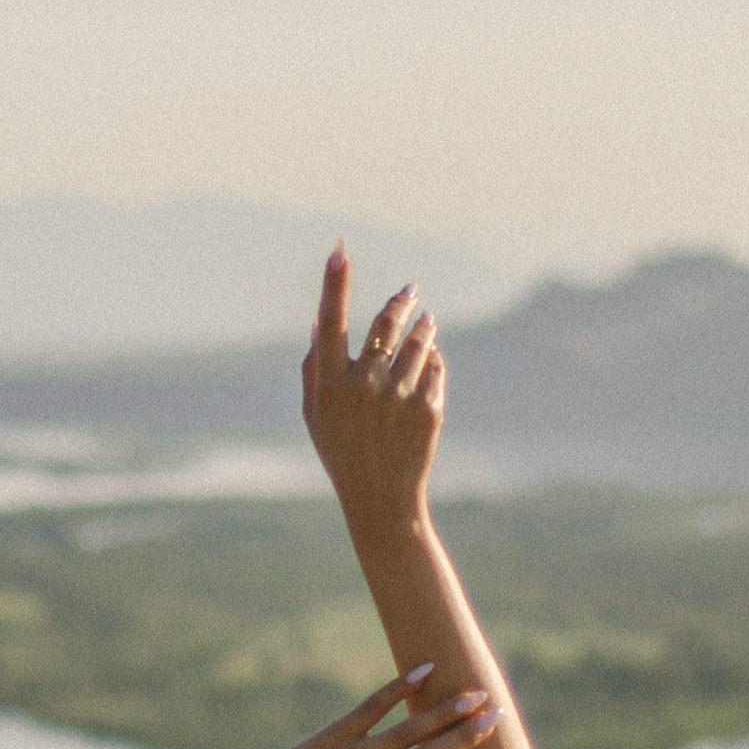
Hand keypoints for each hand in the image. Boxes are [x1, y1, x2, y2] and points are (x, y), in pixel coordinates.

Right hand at [301, 244, 442, 535]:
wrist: (381, 499)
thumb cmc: (342, 453)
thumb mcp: (316, 414)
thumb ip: (314, 368)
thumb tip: (319, 320)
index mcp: (330, 385)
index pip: (332, 321)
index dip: (334, 283)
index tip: (339, 248)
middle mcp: (364, 386)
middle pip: (386, 324)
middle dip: (401, 301)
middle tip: (411, 290)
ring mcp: (398, 397)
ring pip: (418, 342)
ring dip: (424, 327)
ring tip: (427, 322)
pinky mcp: (429, 409)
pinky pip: (434, 368)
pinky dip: (432, 361)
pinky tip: (429, 364)